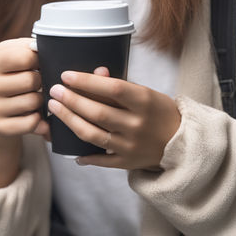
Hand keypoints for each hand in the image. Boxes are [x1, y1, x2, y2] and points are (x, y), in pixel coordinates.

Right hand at [0, 37, 49, 143]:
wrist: (5, 110)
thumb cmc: (21, 77)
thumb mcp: (22, 57)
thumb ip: (31, 48)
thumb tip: (39, 46)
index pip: (24, 56)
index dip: (39, 60)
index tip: (40, 63)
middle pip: (31, 80)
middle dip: (42, 82)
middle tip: (39, 84)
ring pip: (32, 101)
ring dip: (41, 101)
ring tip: (37, 99)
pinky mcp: (0, 126)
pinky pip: (31, 122)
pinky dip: (39, 120)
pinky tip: (36, 115)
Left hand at [48, 68, 180, 169]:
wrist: (181, 143)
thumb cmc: (159, 111)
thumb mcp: (146, 92)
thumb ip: (120, 85)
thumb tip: (96, 72)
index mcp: (144, 101)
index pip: (112, 89)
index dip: (87, 82)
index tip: (67, 75)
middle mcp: (137, 124)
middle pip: (98, 112)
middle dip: (71, 100)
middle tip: (54, 90)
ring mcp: (131, 146)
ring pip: (93, 135)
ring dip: (70, 120)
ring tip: (55, 108)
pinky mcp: (128, 163)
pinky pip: (100, 160)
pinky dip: (84, 155)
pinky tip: (69, 147)